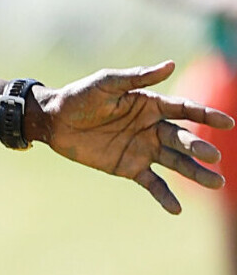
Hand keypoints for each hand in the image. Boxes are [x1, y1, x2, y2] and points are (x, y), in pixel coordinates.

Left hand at [40, 61, 235, 213]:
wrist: (54, 121)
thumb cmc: (80, 96)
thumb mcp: (107, 83)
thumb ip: (138, 78)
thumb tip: (171, 64)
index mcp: (151, 105)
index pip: (185, 110)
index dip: (207, 116)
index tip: (228, 123)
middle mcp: (153, 128)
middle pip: (183, 139)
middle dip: (199, 147)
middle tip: (214, 156)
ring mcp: (144, 149)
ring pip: (176, 163)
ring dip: (195, 172)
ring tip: (216, 183)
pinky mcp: (130, 167)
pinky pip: (152, 183)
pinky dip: (164, 196)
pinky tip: (177, 209)